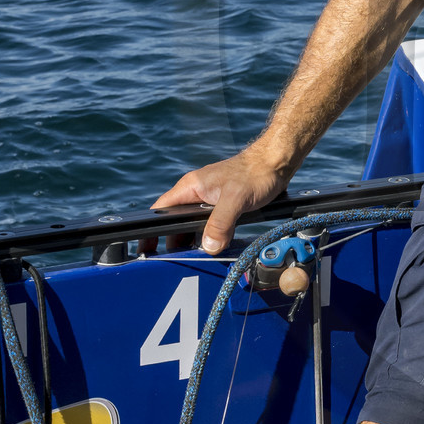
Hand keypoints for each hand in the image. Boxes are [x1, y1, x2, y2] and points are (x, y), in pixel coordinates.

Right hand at [152, 145, 292, 253]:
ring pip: (193, 223)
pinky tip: (216, 245)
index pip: (160, 210)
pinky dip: (210, 235)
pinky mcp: (222, 203)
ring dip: (194, 239)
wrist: (277, 162)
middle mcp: (196, 192)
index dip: (152, 230)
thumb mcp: (236, 199)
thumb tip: (208, 246)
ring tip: (195, 256)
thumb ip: (220, 223)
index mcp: (191, 187)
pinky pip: (209, 223)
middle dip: (174, 240)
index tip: (147, 248)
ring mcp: (209, 197)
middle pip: (175, 221)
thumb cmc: (256, 173)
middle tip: (174, 261)